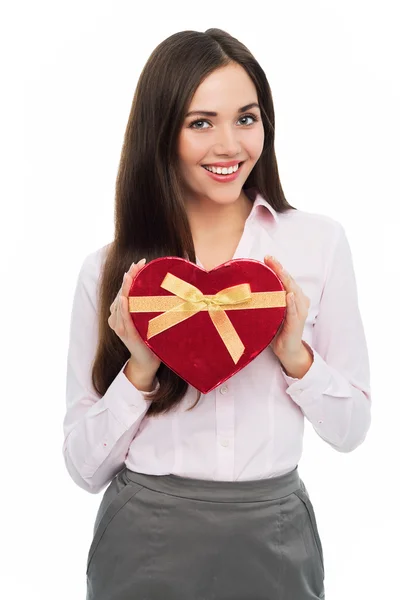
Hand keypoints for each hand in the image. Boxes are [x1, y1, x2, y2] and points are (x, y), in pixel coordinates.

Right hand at [108, 258, 160, 376]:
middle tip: (137, 264)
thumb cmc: (150, 338)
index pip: (125, 290)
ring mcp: (121, 326)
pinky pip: (124, 320)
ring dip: (125, 289)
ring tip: (129, 275)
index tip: (139, 263)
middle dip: (129, 277)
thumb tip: (164, 287)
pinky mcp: (128, 335)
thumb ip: (149, 305)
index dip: (131, 276)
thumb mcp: (148, 318)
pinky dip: (123, 309)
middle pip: (121, 293)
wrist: (148, 361)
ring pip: (121, 304)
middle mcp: (118, 318)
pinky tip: (124, 299)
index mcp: (123, 313)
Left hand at [264, 255, 310, 362]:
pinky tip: (289, 295)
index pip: (285, 278)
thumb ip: (266, 299)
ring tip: (278, 270)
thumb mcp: (271, 310)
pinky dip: (292, 303)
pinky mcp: (297, 323)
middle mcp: (299, 301)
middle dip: (279, 269)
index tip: (266, 257)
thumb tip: (247, 288)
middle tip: (269, 258)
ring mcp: (299, 311)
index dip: (277, 267)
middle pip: (289, 281)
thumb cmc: (278, 328)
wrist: (288, 350)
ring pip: (293, 292)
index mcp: (293, 296)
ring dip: (285, 280)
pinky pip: (294, 311)